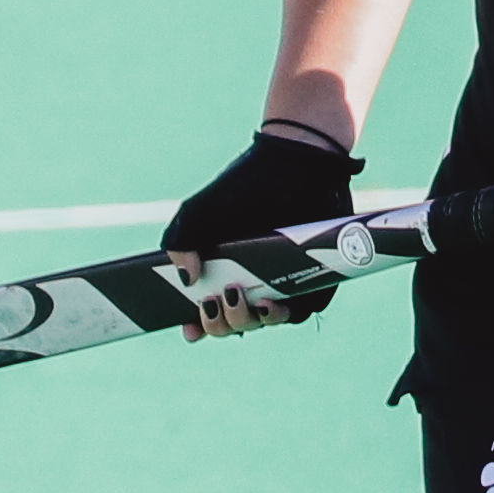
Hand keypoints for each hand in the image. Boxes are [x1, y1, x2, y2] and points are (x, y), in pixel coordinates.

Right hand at [161, 120, 356, 335]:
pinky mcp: (313, 279)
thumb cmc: (246, 184)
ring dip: (250, 322)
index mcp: (223, 268)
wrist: (295, 162)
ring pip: (266, 322)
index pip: (207, 309)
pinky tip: (271, 305)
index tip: (189, 329)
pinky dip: (285, 316)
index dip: (197, 326)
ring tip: (243, 301)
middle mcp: (252, 278)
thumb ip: (180, 239)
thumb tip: (186, 280)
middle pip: (234, 322)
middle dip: (221, 324)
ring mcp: (283, 281)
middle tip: (214, 304)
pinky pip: (301, 311)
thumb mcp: (201, 211)